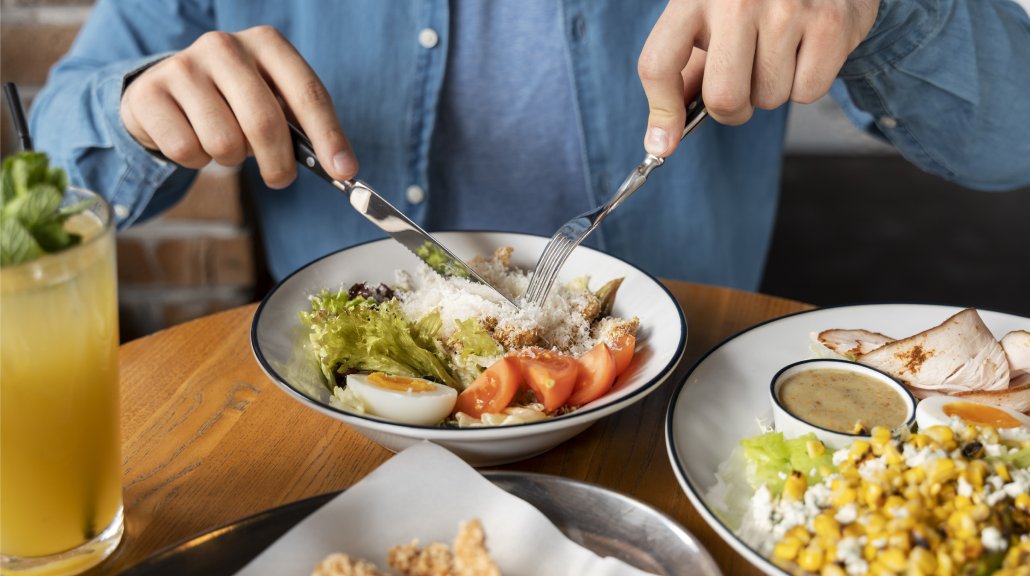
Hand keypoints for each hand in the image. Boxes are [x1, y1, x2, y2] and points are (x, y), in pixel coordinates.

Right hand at [120, 26, 356, 187]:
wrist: (164, 92)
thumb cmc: (232, 102)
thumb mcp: (271, 102)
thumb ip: (302, 129)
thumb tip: (341, 168)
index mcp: (266, 44)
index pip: (307, 93)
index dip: (328, 136)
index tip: (344, 171)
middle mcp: (224, 46)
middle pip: (265, 122)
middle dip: (278, 163)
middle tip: (280, 180)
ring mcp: (183, 66)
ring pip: (224, 143)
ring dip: (230, 160)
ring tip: (223, 142)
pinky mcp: (150, 93)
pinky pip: (187, 150)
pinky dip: (196, 160)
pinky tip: (192, 138)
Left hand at [638, 0, 878, 155]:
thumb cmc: (755, 1)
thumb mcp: (708, 19)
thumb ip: (685, 71)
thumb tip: (664, 133)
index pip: (659, 65)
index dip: (662, 114)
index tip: (663, 144)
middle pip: (723, 98)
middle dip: (731, 110)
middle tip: (741, 87)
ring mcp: (786, 9)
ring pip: (768, 100)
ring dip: (771, 91)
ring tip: (778, 53)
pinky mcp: (829, 23)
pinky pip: (806, 92)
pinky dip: (805, 84)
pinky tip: (804, 50)